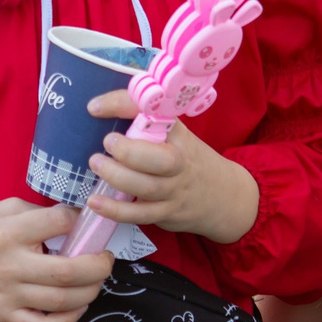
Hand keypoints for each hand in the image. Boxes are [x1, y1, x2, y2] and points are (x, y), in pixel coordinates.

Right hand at [0, 200, 113, 321]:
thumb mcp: (6, 209)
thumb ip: (40, 212)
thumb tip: (79, 220)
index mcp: (10, 232)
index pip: (59, 224)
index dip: (81, 221)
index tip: (88, 224)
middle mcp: (10, 265)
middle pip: (67, 272)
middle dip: (98, 266)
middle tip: (106, 259)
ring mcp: (9, 296)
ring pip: (62, 301)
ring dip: (90, 291)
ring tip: (95, 280)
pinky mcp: (7, 317)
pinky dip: (69, 320)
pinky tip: (79, 306)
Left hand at [84, 89, 260, 244]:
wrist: (226, 197)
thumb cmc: (190, 160)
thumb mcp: (178, 136)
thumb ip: (149, 124)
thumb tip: (101, 109)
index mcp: (179, 134)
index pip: (155, 113)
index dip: (124, 107)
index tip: (95, 107)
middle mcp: (180, 162)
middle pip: (161, 160)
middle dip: (130, 151)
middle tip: (107, 142)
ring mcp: (174, 190)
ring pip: (147, 187)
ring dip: (117, 176)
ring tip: (96, 163)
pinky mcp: (167, 213)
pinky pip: (140, 214)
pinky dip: (116, 210)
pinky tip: (95, 202)